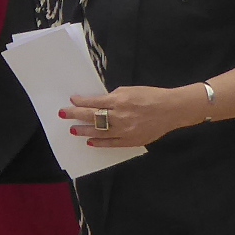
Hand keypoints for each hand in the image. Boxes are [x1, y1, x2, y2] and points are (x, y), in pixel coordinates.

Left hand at [64, 86, 197, 147]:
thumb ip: (114, 97)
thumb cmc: (151, 96)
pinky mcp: (130, 141)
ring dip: (83, 131)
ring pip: (99, 132)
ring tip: (72, 130)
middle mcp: (120, 116)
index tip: (71, 101)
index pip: (94, 102)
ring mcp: (125, 130)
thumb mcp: (130, 90)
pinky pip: (111, 143)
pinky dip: (99, 142)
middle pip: (92, 117)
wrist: (171, 110)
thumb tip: (99, 103)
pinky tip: (90, 141)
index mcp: (120, 100)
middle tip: (63, 114)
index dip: (81, 102)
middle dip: (75, 115)